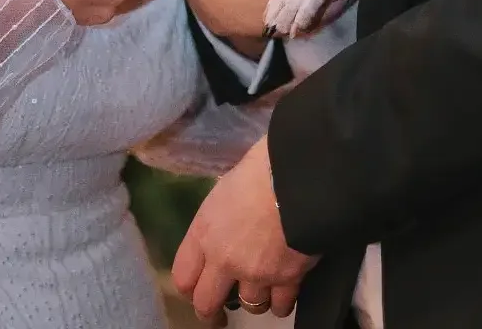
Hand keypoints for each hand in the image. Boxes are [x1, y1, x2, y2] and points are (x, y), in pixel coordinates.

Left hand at [173, 138, 315, 321]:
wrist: (299, 176)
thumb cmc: (261, 167)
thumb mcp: (226, 187)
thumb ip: (220, 217)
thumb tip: (224, 220)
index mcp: (204, 232)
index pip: (182, 277)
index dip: (188, 289)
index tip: (195, 292)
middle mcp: (224, 260)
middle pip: (206, 304)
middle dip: (212, 313)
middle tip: (220, 315)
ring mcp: (256, 274)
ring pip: (250, 306)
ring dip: (255, 299)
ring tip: (263, 286)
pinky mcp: (286, 279)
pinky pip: (280, 306)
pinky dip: (282, 300)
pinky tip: (285, 289)